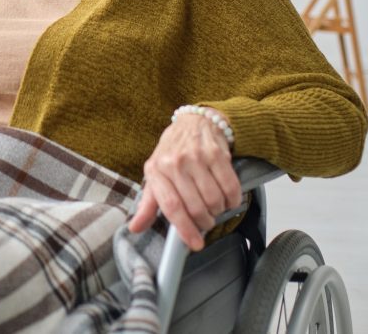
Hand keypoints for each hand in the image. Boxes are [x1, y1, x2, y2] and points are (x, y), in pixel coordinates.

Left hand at [127, 112, 240, 250]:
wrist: (193, 123)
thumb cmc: (172, 153)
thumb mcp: (155, 175)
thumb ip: (147, 204)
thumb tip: (135, 228)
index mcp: (156, 170)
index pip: (170, 206)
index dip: (184, 228)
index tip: (195, 243)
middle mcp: (174, 163)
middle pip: (195, 206)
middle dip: (204, 221)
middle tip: (206, 221)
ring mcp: (196, 157)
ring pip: (214, 200)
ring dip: (218, 211)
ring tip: (215, 207)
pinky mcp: (216, 154)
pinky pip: (230, 187)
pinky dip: (232, 200)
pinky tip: (228, 199)